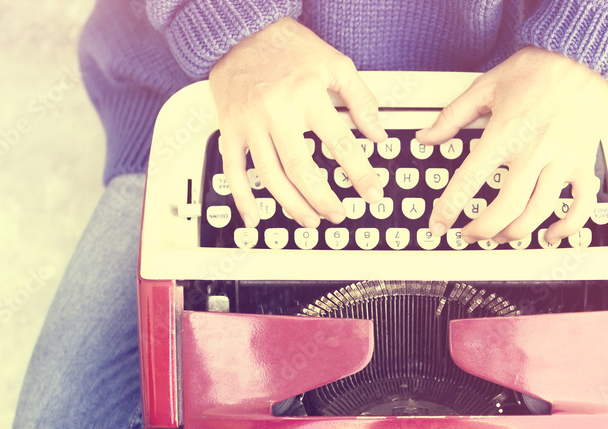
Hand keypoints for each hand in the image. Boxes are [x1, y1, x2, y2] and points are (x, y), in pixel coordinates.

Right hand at [208, 17, 386, 228]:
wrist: (240, 30)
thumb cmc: (287, 46)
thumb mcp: (335, 63)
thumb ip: (360, 99)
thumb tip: (378, 133)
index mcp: (307, 96)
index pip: (340, 144)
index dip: (360, 174)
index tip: (372, 193)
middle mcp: (276, 112)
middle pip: (302, 170)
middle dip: (324, 199)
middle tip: (339, 214)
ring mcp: (250, 124)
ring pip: (271, 177)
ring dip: (292, 205)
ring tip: (310, 219)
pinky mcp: (229, 129)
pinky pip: (233, 170)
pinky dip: (242, 198)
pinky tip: (254, 217)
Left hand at [416, 46, 607, 244]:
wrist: (581, 56)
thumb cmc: (537, 70)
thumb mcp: (485, 87)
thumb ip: (452, 116)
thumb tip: (426, 137)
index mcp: (505, 132)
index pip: (469, 180)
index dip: (449, 208)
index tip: (439, 224)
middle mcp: (534, 150)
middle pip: (506, 208)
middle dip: (482, 230)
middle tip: (470, 234)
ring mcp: (561, 160)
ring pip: (538, 212)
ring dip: (515, 234)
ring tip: (501, 236)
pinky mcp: (583, 163)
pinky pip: (581, 205)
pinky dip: (567, 226)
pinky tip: (550, 234)